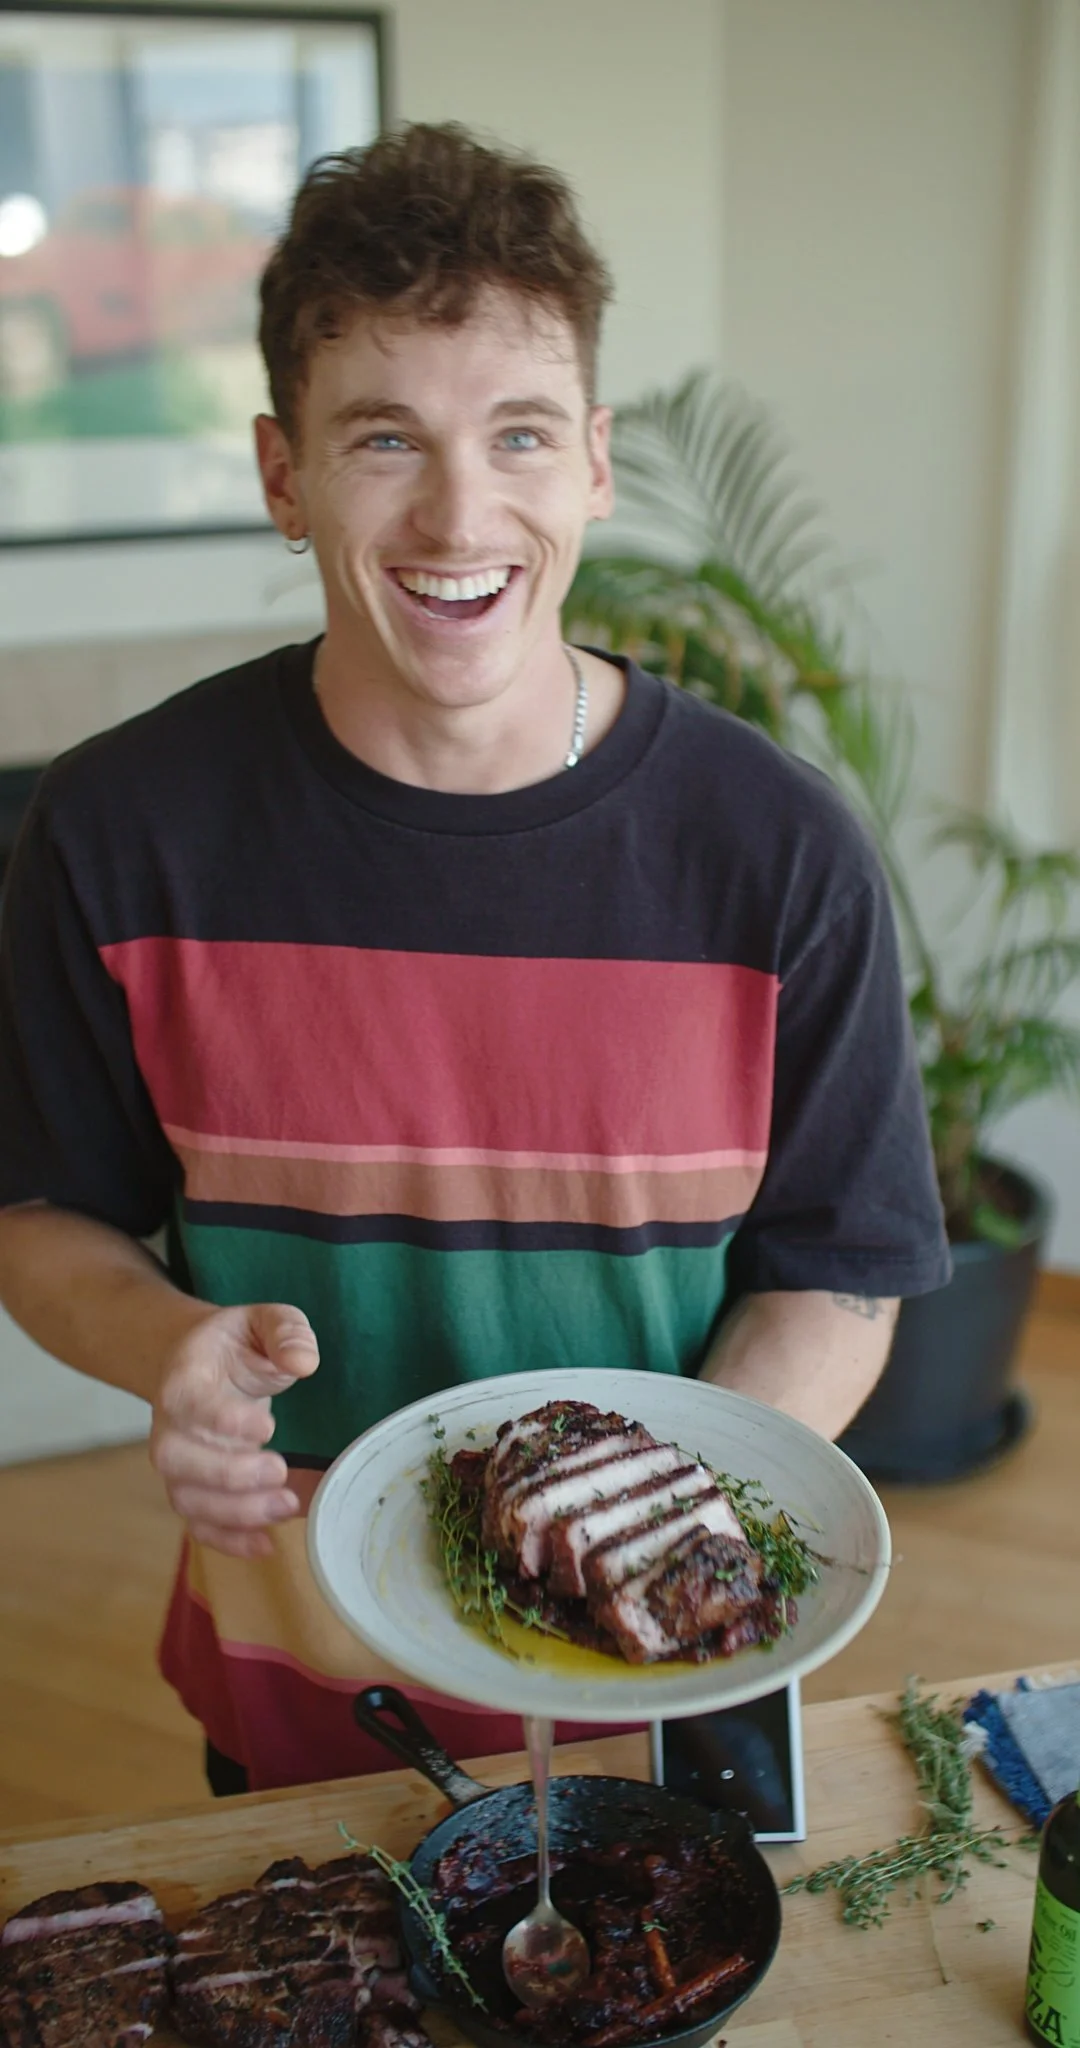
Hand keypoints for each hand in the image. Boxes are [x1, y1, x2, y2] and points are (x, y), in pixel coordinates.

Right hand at [149, 1302, 319, 1557]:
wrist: (199, 1364)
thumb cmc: (236, 1345)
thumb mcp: (264, 1320)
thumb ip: (285, 1332)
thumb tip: (303, 1362)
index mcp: (183, 1380)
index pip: (190, 1405)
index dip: (224, 1421)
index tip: (268, 1425)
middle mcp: (169, 1426)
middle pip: (178, 1460)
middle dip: (229, 1474)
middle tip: (280, 1470)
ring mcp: (178, 1463)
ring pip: (187, 1498)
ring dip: (235, 1513)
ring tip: (286, 1507)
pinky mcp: (192, 1489)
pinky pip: (198, 1524)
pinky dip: (228, 1541)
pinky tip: (266, 1544)